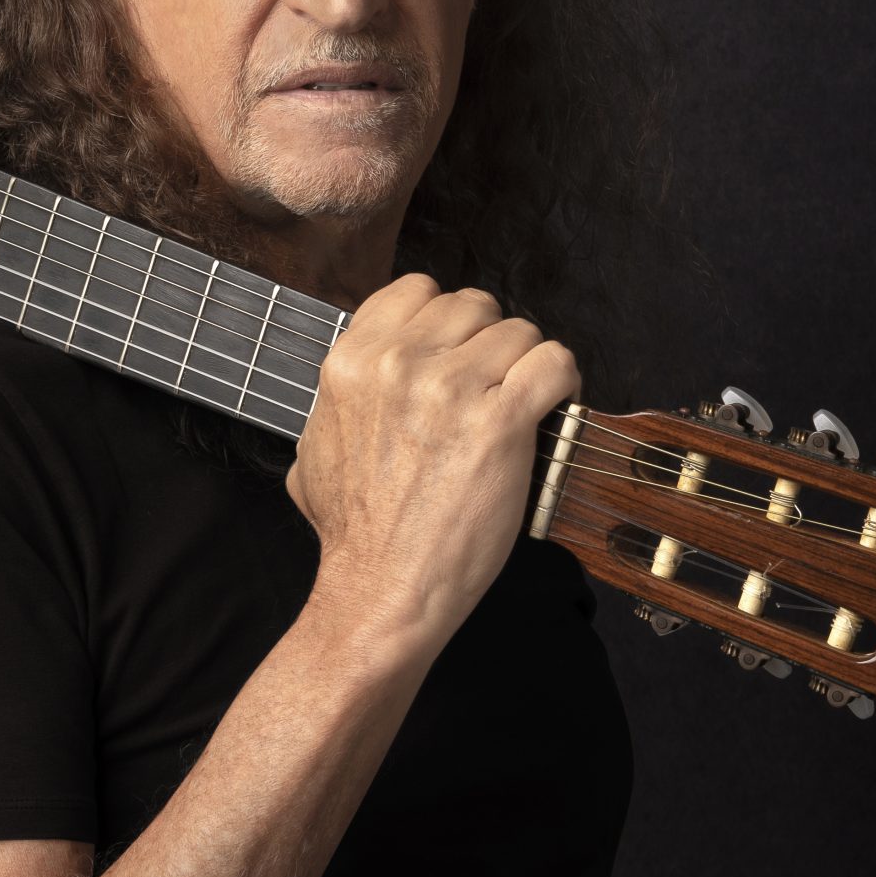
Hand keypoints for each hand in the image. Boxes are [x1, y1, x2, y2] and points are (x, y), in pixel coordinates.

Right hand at [286, 273, 579, 663]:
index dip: (446, 322)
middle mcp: (400, 363)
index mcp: (352, 361)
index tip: (458, 353)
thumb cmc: (352, 532)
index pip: (417, 291)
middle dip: (489, 342)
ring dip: (526, 364)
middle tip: (494, 385)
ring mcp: (451, 388)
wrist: (381, 585)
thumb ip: (337, 405)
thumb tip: (354, 396)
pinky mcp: (502, 421)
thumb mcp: (313, 450)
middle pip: (473, 306)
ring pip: (518, 330)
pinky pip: (553, 362)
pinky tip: (554, 402)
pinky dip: (562, 378)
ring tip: (522, 402)